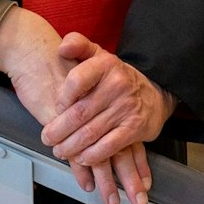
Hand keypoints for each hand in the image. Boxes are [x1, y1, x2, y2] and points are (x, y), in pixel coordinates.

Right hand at [0, 7, 125, 203]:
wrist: (36, 53)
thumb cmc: (59, 66)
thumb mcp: (86, 73)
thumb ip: (99, 102)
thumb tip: (107, 119)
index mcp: (109, 104)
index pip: (128, 137)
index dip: (137, 160)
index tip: (145, 181)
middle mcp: (100, 112)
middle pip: (119, 151)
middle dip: (129, 177)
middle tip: (138, 199)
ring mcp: (81, 119)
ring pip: (99, 155)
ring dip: (107, 180)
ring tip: (112, 200)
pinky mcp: (62, 123)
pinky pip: (75, 151)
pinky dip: (81, 169)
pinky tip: (87, 184)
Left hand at [40, 33, 173, 181]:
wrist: (155, 91)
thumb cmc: (116, 76)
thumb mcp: (98, 55)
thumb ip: (78, 45)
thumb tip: (62, 47)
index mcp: (105, 65)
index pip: (75, 81)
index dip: (61, 98)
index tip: (55, 109)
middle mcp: (117, 85)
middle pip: (79, 113)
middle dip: (59, 130)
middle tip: (48, 138)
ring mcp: (126, 108)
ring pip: (91, 132)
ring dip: (71, 146)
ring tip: (59, 150)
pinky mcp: (134, 129)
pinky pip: (109, 146)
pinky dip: (92, 155)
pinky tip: (82, 158)